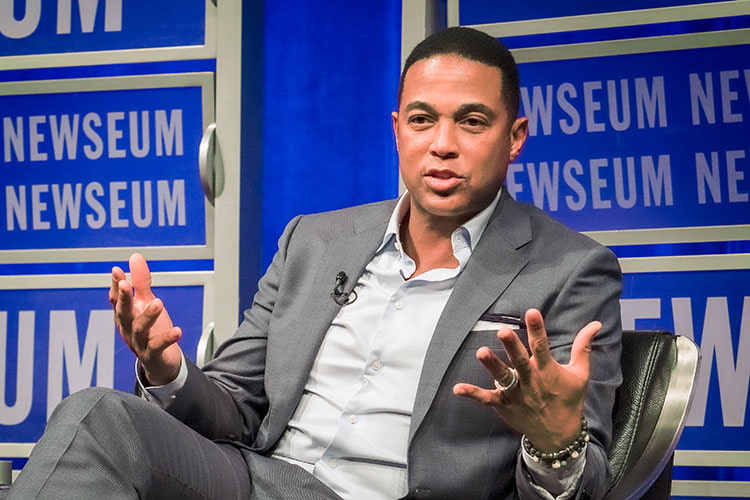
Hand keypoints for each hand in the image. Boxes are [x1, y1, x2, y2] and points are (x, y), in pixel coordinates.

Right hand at [109, 253, 182, 385]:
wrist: (161, 362)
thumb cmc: (152, 330)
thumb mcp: (146, 303)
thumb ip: (141, 282)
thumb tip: (135, 257)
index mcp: (126, 315)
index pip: (117, 299)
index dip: (116, 285)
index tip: (116, 271)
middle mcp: (128, 329)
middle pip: (123, 313)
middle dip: (124, 299)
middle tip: (126, 284)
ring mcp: (138, 343)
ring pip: (138, 329)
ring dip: (147, 316)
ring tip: (158, 303)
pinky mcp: (152, 355)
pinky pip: (157, 347)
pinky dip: (166, 339)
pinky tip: (177, 331)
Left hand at [453, 308, 599, 451]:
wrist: (559, 434)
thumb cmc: (569, 399)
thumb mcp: (580, 374)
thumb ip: (583, 347)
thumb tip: (595, 324)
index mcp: (548, 371)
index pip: (542, 347)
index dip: (537, 329)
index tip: (531, 312)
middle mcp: (532, 381)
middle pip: (521, 362)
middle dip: (512, 347)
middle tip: (503, 331)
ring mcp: (517, 394)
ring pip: (503, 378)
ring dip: (492, 366)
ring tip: (481, 352)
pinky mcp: (504, 405)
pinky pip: (487, 399)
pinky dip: (473, 394)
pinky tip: (457, 388)